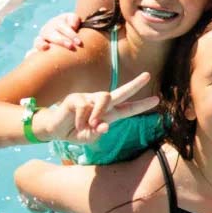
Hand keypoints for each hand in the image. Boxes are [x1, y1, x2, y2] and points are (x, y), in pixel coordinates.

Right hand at [31, 71, 158, 143]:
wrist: (54, 130)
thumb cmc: (74, 132)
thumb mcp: (88, 137)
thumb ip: (97, 132)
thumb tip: (104, 126)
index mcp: (108, 114)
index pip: (128, 108)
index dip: (142, 105)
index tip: (157, 100)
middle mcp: (101, 103)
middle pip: (121, 92)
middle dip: (135, 84)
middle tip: (148, 75)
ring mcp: (89, 98)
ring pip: (104, 98)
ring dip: (99, 113)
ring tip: (90, 125)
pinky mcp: (76, 98)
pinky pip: (84, 106)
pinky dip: (81, 119)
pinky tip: (76, 123)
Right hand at [32, 12, 82, 52]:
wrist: (66, 32)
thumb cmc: (72, 26)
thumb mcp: (73, 20)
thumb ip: (74, 19)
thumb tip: (72, 26)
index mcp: (57, 23)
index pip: (62, 27)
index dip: (71, 34)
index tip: (79, 42)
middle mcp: (47, 30)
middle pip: (51, 34)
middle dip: (61, 40)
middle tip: (71, 46)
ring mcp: (41, 38)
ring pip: (39, 41)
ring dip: (42, 44)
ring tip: (45, 48)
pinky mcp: (38, 47)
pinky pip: (33, 50)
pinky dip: (31, 53)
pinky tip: (31, 55)